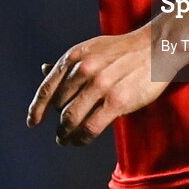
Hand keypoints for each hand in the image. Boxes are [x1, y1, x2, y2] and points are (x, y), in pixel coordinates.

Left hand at [27, 27, 172, 145]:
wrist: (155, 47)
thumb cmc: (122, 50)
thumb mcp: (92, 48)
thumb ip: (69, 63)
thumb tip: (42, 70)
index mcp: (76, 56)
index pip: (48, 87)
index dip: (37, 108)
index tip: (33, 122)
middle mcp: (85, 70)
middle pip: (59, 106)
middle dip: (59, 121)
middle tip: (62, 131)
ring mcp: (101, 86)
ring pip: (71, 119)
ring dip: (66, 134)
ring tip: (67, 139)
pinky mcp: (117, 101)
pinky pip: (90, 128)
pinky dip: (81, 139)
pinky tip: (79, 141)